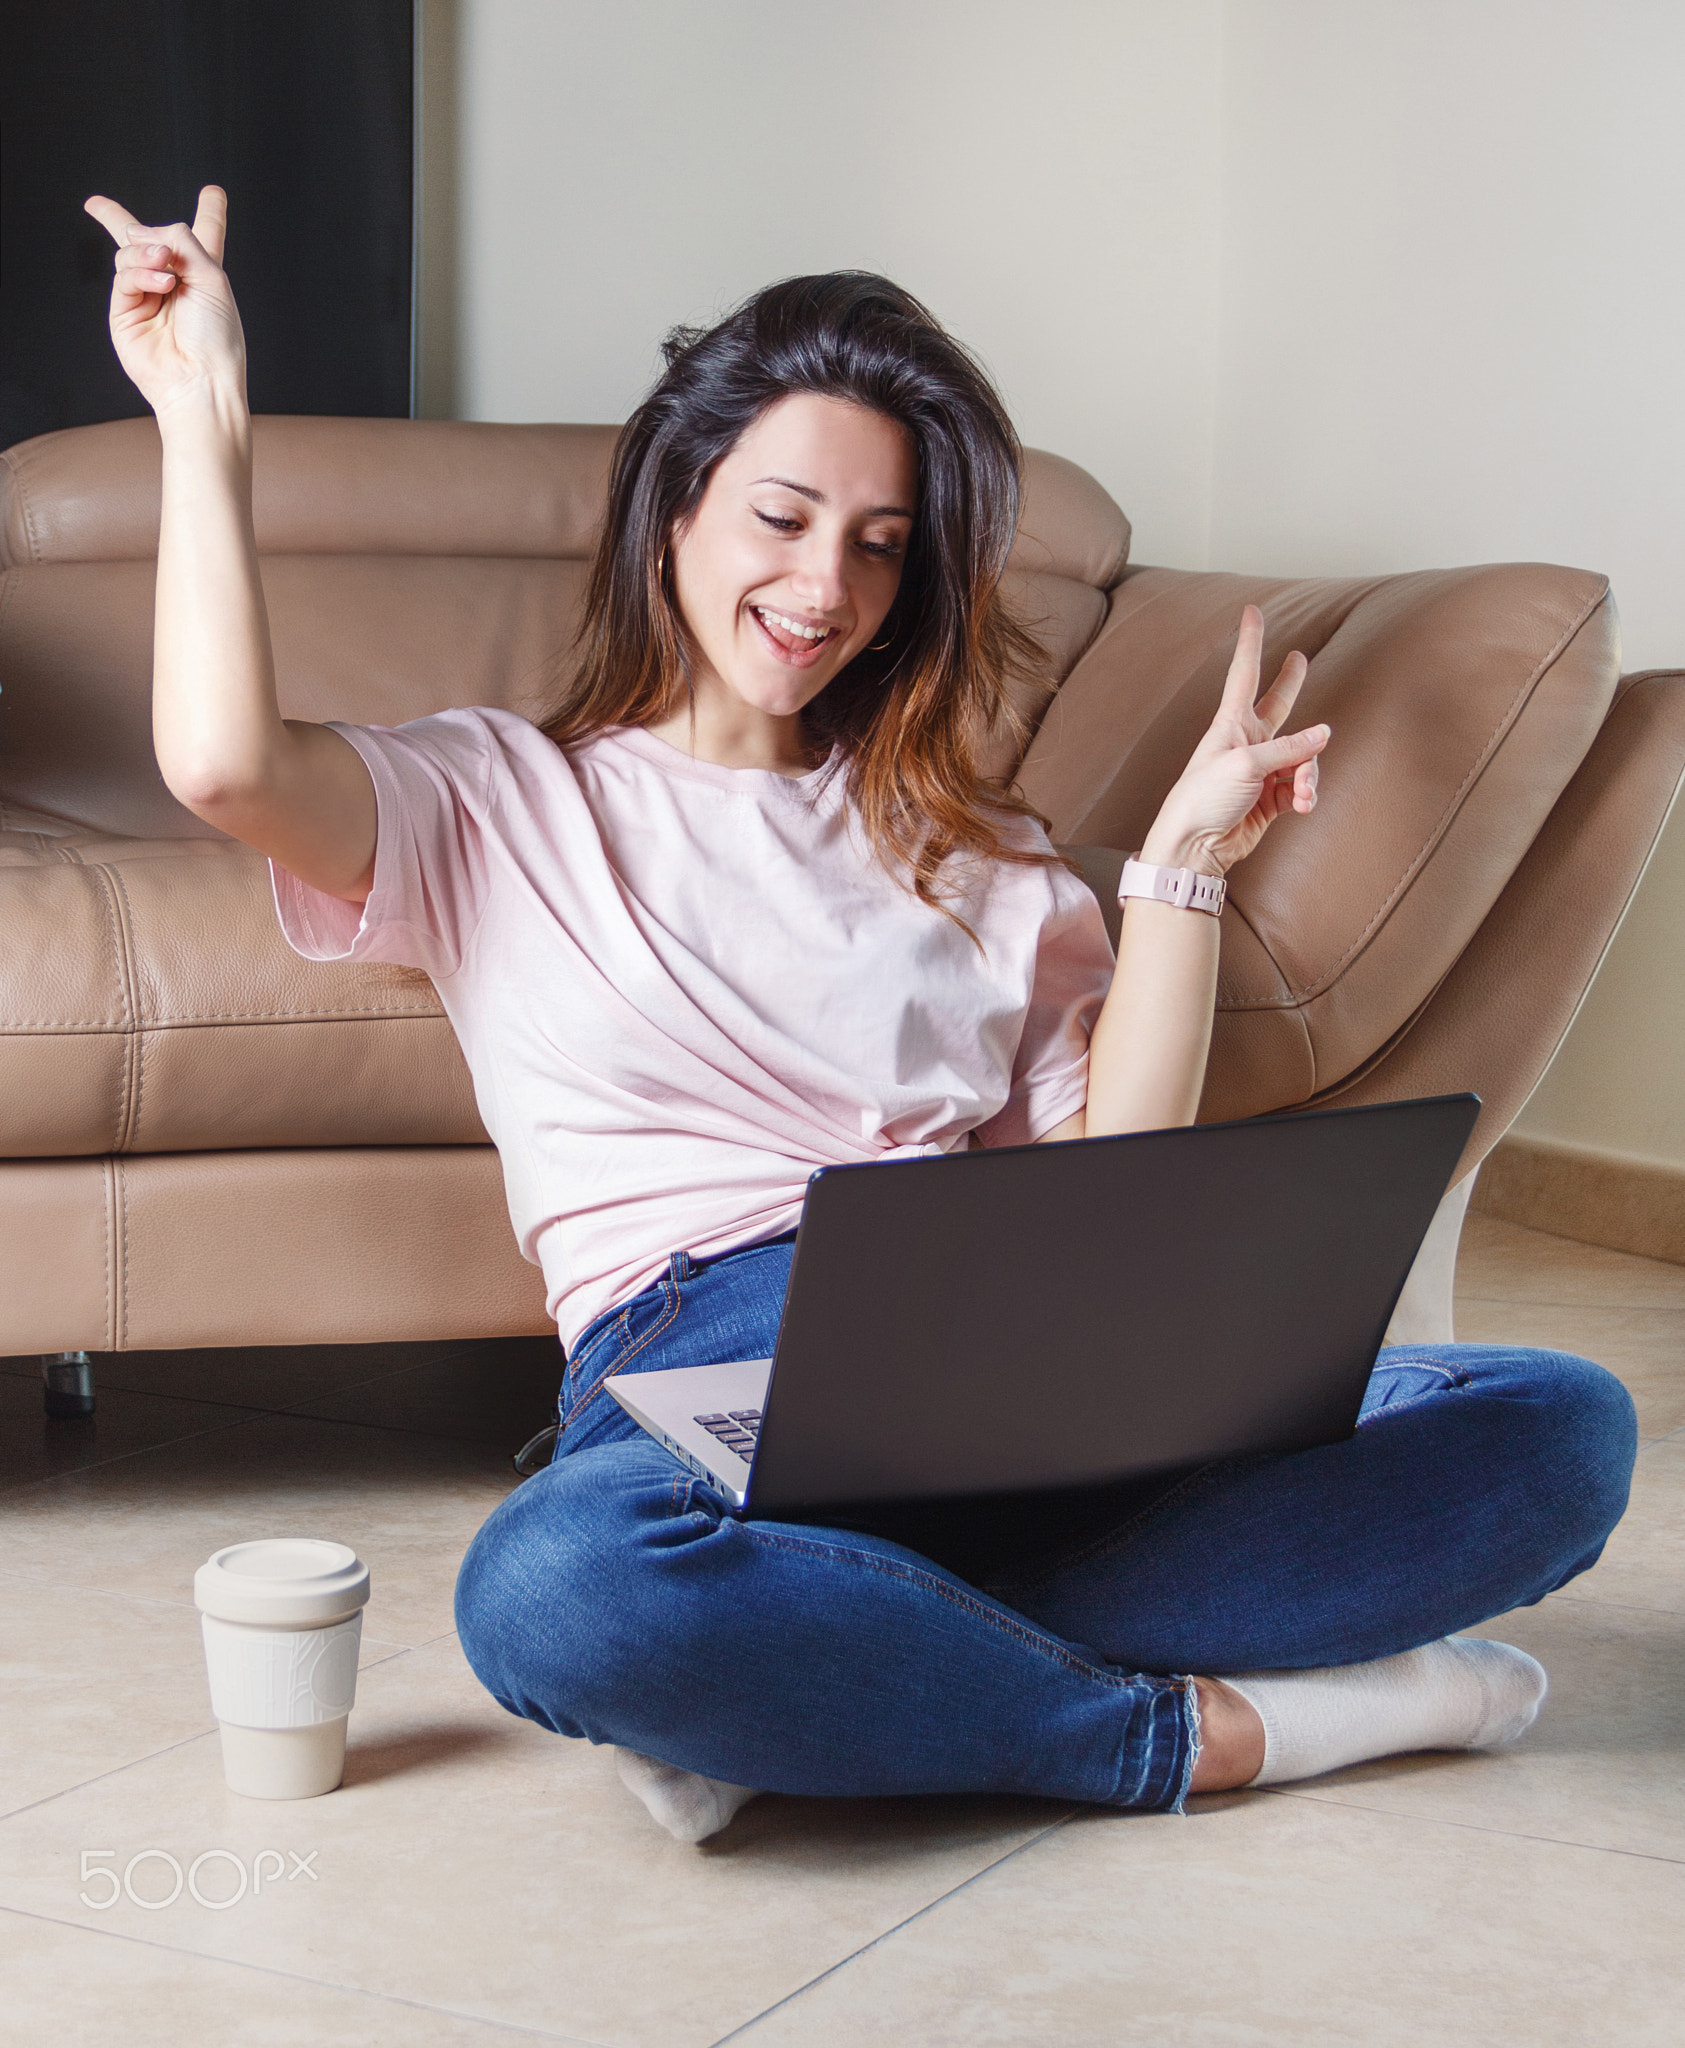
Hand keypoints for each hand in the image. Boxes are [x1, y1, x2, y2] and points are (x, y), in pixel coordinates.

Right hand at [83, 187, 245, 417]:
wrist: (199, 380)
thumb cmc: (216, 339)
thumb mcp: (213, 279)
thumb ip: (184, 241)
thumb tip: (146, 232)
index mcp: (205, 275)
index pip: (204, 236)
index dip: (210, 212)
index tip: (213, 191)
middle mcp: (174, 282)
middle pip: (146, 238)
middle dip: (127, 224)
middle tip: (159, 247)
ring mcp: (146, 296)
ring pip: (131, 251)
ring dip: (148, 254)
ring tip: (166, 269)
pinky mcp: (125, 310)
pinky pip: (124, 274)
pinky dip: (140, 273)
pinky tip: (160, 283)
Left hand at [1139, 605, 1328, 876]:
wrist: (1194, 847)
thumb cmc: (1204, 799)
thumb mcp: (1246, 764)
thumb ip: (1289, 748)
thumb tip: (1326, 734)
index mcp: (1230, 724)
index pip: (1245, 673)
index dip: (1251, 641)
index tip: (1252, 611)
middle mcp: (1247, 742)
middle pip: (1277, 705)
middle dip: (1290, 683)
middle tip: (1300, 658)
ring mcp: (1261, 770)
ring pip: (1302, 757)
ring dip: (1309, 773)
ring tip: (1304, 792)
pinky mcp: (1271, 798)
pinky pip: (1301, 787)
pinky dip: (1306, 794)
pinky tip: (1304, 804)